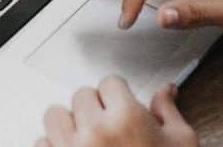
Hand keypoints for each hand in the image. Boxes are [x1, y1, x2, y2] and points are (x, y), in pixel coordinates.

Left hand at [37, 77, 198, 146]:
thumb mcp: (182, 145)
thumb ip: (168, 113)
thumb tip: (165, 91)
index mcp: (127, 118)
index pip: (110, 82)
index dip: (118, 95)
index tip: (121, 106)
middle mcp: (95, 131)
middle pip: (81, 96)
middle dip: (95, 108)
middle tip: (108, 128)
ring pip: (55, 116)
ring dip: (69, 125)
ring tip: (86, 140)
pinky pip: (40, 144)